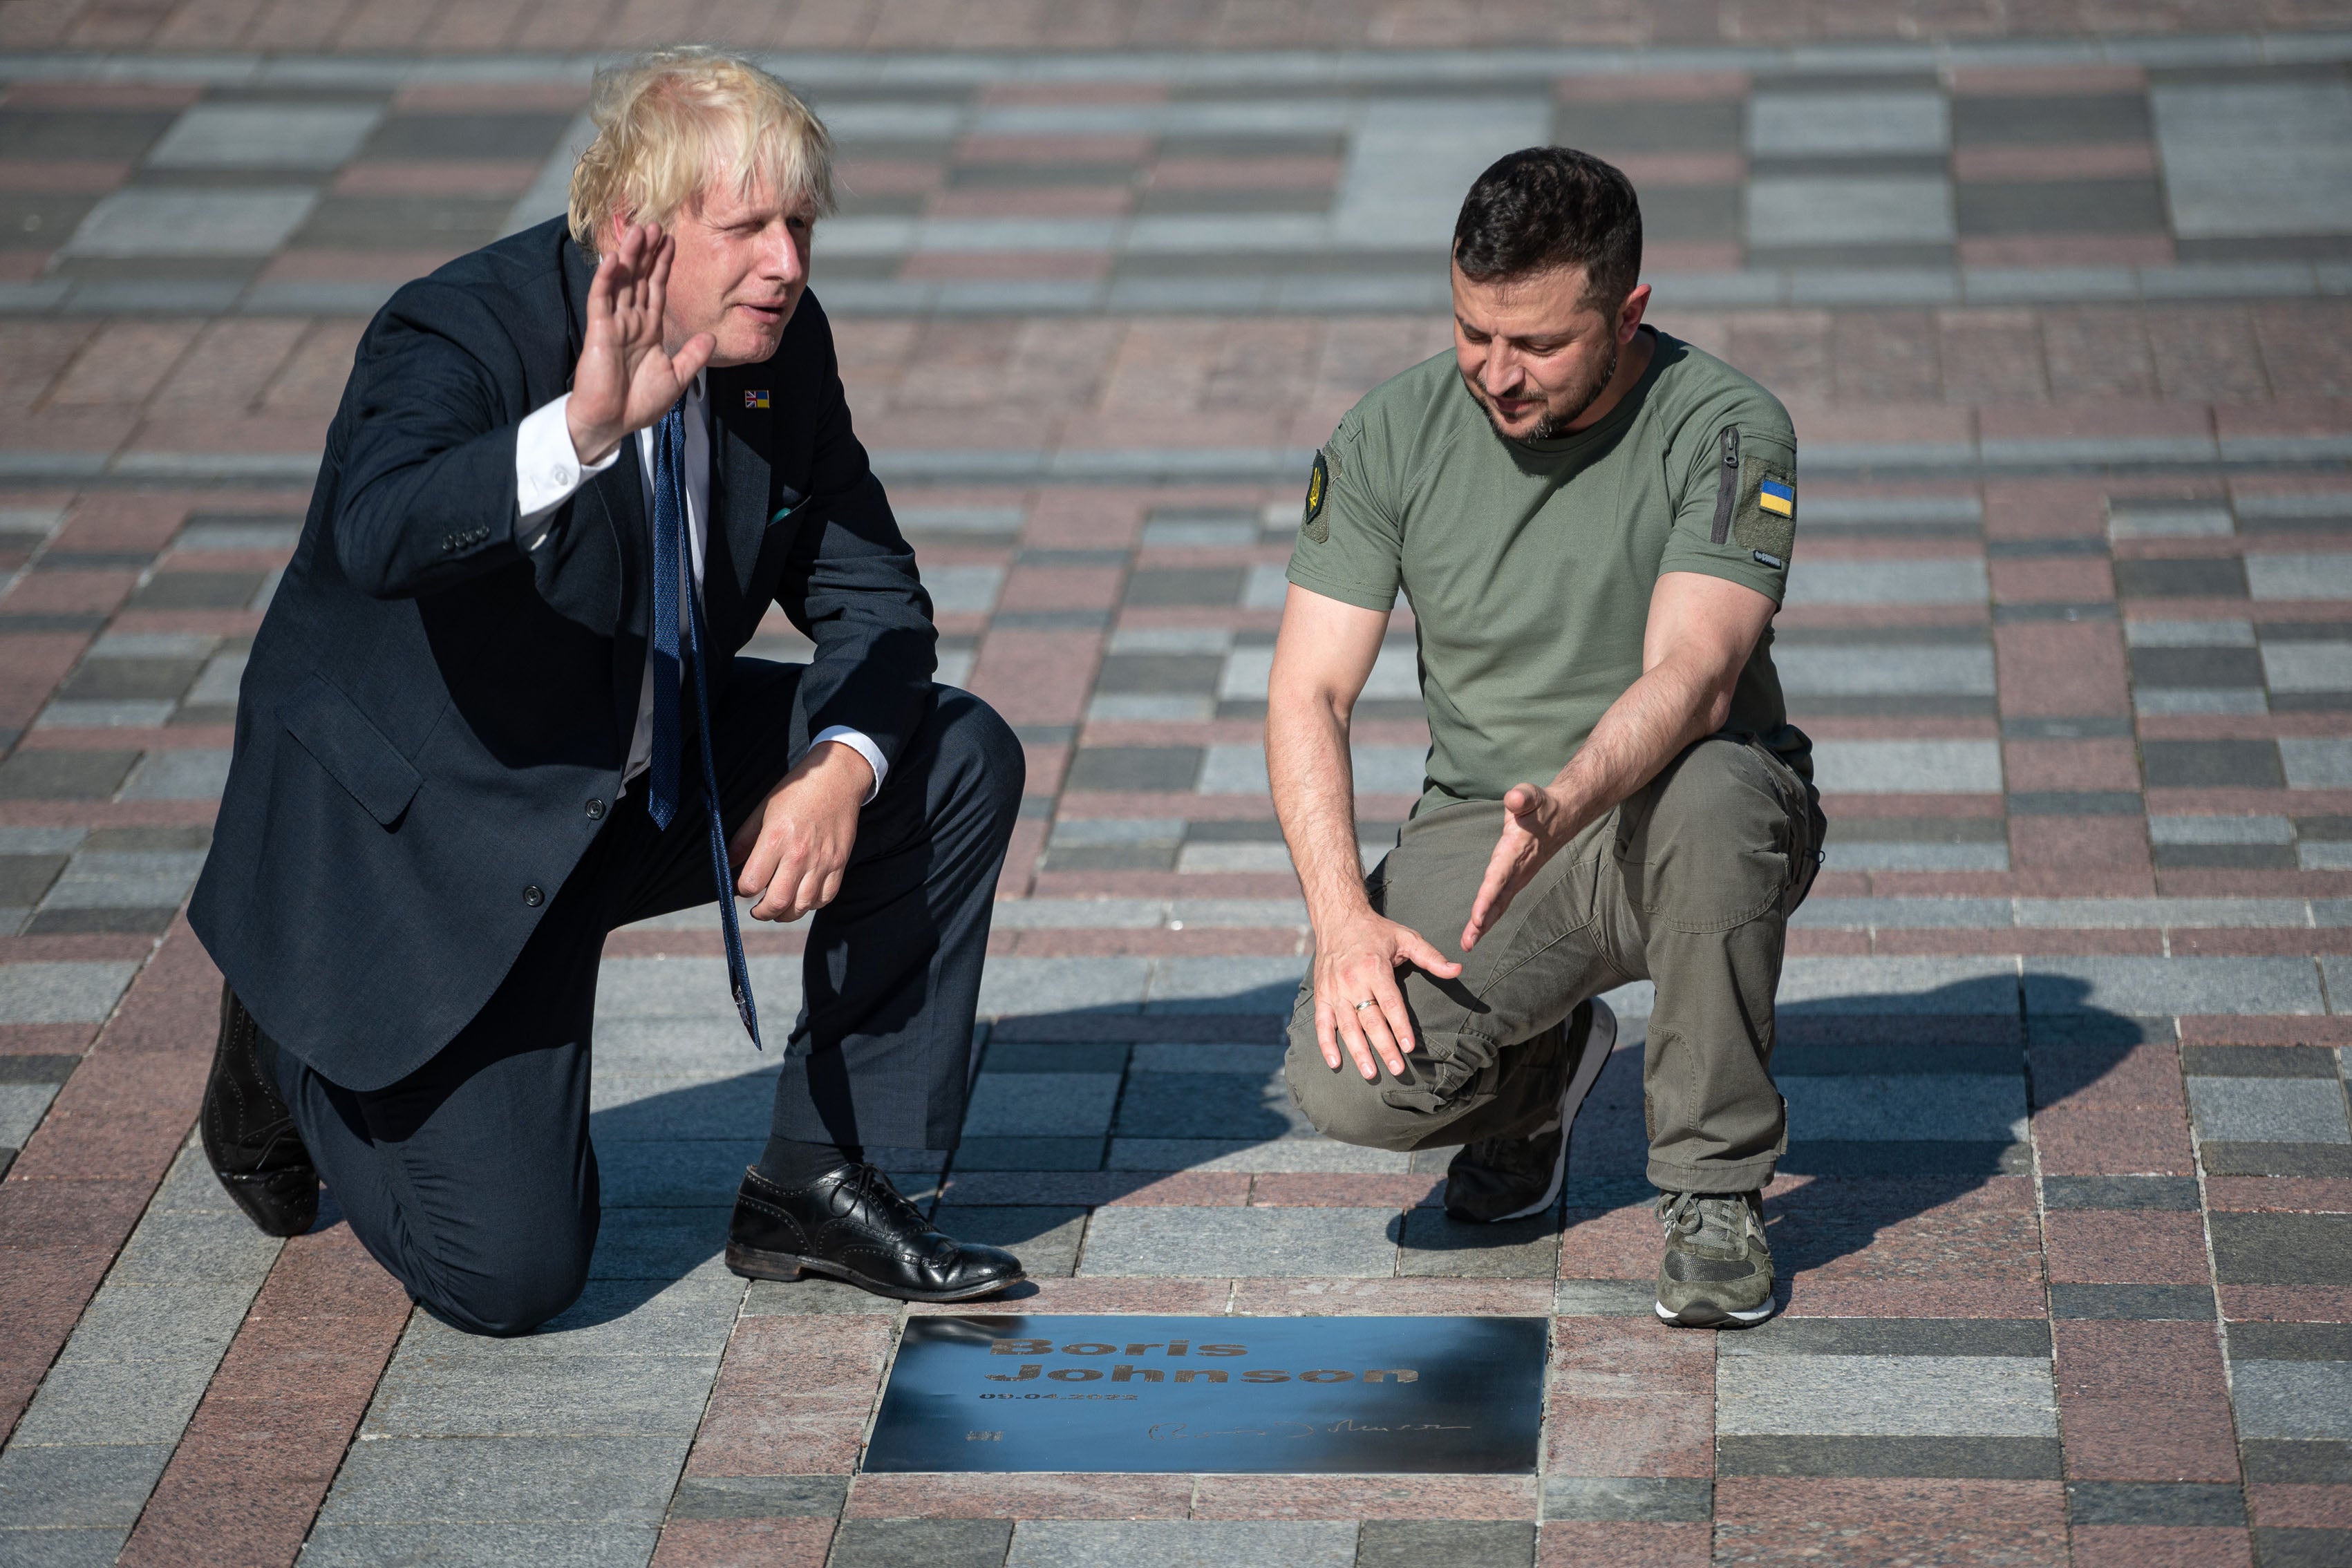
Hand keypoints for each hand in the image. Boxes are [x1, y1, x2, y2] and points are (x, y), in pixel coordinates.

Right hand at [566, 222, 715, 466]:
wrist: (614, 422)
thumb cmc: (639, 403)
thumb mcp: (676, 377)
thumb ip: (692, 355)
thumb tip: (711, 336)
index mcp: (649, 329)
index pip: (657, 289)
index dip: (663, 265)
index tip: (671, 240)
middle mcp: (631, 321)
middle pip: (640, 278)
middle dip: (647, 252)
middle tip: (655, 224)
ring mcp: (614, 323)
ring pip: (622, 282)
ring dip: (628, 256)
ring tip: (637, 230)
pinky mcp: (599, 331)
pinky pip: (602, 300)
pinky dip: (606, 280)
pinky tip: (613, 260)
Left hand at [726, 742, 872, 921]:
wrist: (836, 778)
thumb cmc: (796, 791)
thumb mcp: (762, 810)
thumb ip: (744, 840)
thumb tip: (728, 864)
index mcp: (774, 839)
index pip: (751, 884)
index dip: (742, 890)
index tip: (743, 888)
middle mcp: (798, 855)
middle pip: (776, 902)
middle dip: (761, 912)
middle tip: (758, 910)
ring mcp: (822, 862)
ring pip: (801, 907)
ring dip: (785, 915)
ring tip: (778, 909)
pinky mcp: (839, 863)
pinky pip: (825, 898)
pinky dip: (811, 905)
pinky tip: (802, 899)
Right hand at [1312, 911, 1462, 1080]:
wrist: (1337, 919)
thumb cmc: (1376, 931)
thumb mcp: (1406, 937)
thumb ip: (1431, 956)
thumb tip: (1457, 969)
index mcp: (1374, 967)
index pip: (1390, 1003)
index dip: (1400, 1026)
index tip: (1409, 1046)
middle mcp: (1352, 981)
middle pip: (1370, 1020)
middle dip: (1384, 1047)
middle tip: (1397, 1069)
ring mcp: (1334, 990)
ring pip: (1347, 1026)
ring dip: (1358, 1052)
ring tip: (1371, 1073)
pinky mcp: (1321, 996)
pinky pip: (1322, 1024)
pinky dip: (1326, 1044)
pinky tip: (1335, 1063)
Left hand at [1462, 783, 1573, 951]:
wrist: (1565, 815)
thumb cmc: (1541, 804)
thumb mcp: (1531, 794)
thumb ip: (1522, 796)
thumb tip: (1514, 798)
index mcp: (1515, 851)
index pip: (1498, 878)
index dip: (1487, 898)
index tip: (1476, 917)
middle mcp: (1517, 870)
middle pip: (1497, 900)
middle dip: (1482, 922)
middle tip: (1467, 943)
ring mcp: (1519, 877)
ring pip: (1500, 904)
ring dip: (1484, 925)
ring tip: (1468, 944)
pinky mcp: (1517, 879)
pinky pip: (1502, 901)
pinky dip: (1490, 917)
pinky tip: (1479, 930)